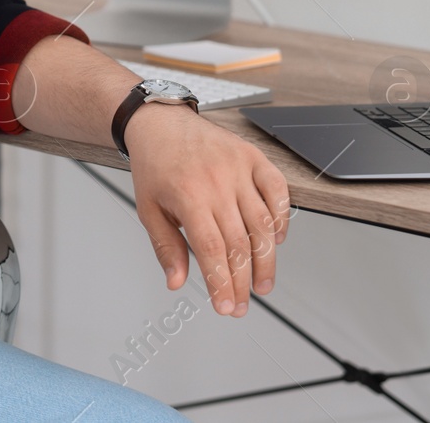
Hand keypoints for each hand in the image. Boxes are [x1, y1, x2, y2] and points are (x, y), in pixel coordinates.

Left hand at [123, 104, 289, 317]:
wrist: (161, 123)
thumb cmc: (154, 166)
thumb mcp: (148, 208)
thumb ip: (165, 247)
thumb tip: (177, 282)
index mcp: (188, 195)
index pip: (212, 249)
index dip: (222, 282)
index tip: (226, 307)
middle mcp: (216, 181)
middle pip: (240, 242)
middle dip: (244, 280)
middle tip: (242, 304)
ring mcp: (238, 168)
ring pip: (263, 222)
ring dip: (267, 259)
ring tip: (262, 284)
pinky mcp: (253, 157)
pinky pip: (278, 190)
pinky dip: (281, 218)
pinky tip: (276, 240)